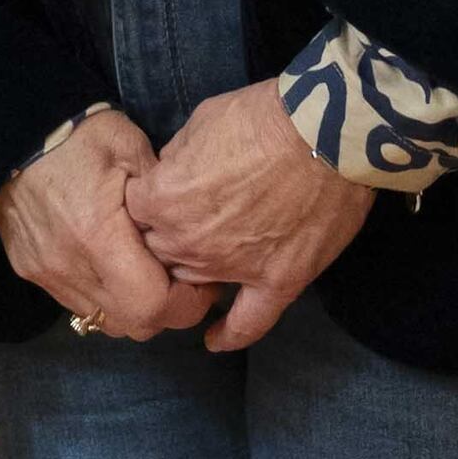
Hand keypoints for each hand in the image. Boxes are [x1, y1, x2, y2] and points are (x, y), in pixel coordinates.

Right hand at [0, 109, 208, 339]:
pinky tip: (111, 265)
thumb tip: (188, 228)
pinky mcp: (31, 272)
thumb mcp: (132, 148)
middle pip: (134, 326)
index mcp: (99, 236)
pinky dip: (104, 296)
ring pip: (106, 322)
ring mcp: (47, 275)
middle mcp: (70, 268)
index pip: (152, 305)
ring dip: (133, 307)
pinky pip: (79, 306)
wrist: (9, 132)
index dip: (187, 303)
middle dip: (166, 310)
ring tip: (145, 272)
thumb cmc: (78, 136)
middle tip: (179, 277)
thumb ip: (164, 195)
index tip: (200, 279)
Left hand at [130, 85, 373, 351]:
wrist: (324, 134)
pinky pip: (247, 323)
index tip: (161, 192)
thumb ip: (175, 160)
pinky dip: (229, 335)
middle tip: (188, 215)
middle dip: (165, 236)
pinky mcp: (277, 282)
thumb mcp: (200, 122)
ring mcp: (231, 268)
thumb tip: (169, 176)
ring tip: (204, 257)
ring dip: (193, 272)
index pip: (132, 214)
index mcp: (161, 201)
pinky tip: (213, 340)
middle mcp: (187, 243)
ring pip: (194, 284)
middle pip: (158, 253)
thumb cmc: (261, 118)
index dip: (147, 201)